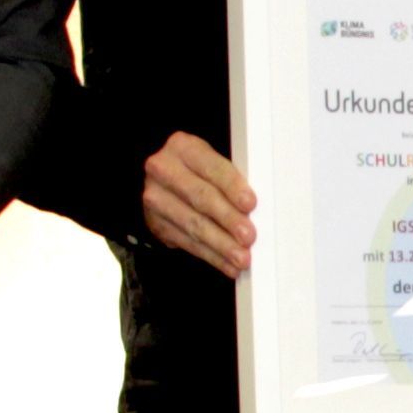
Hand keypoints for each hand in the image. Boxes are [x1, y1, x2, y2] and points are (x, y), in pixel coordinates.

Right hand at [143, 131, 255, 276]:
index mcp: (183, 147)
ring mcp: (156, 198)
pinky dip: (211, 256)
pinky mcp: (156, 224)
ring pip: (193, 224)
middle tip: (249, 236)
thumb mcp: (210, 162)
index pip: (211, 167)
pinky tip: (228, 265)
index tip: (250, 204)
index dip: (232, 186)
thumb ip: (229, 178)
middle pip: (200, 197)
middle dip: (227, 219)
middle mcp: (164, 170)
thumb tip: (256, 209)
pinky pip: (187, 243)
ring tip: (241, 258)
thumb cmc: (198, 171)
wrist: (161, 182)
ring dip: (221, 245)